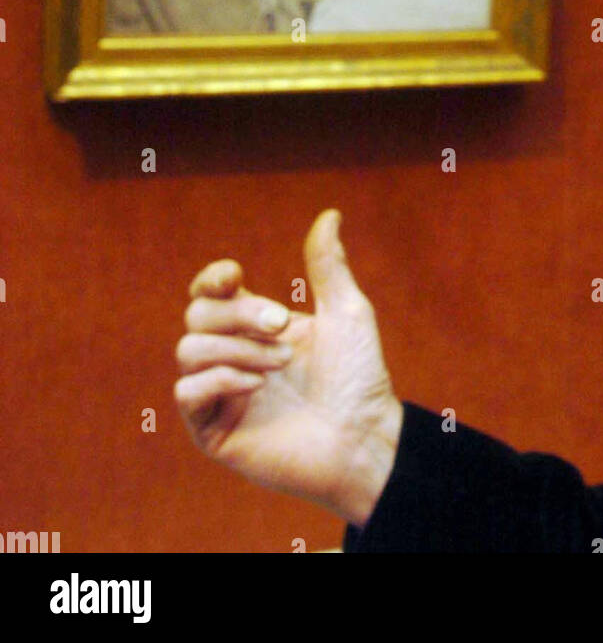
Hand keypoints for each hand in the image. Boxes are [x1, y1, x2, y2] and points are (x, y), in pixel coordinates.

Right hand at [174, 209, 402, 526]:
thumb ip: (328, 265)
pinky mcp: (214, 431)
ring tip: (280, 363)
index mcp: (255, 327)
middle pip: (197, 315)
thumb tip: (330, 214)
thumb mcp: (347, 312)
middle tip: (283, 325)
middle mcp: (232, 356)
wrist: (364, 437)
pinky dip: (218, 379)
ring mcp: (220, 394)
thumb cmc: (359, 379)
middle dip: (239, 313)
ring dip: (236, 348)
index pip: (208, 293)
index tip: (234, 274)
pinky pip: (187, 393)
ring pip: (188, 350)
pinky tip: (256, 385)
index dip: (211, 278)